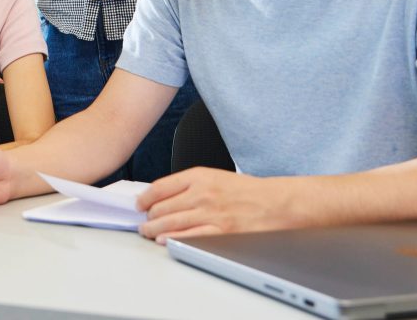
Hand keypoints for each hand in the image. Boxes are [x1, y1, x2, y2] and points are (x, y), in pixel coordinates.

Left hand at [137, 168, 294, 243]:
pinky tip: (164, 240)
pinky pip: (188, 237)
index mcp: (199, 176)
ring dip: (154, 230)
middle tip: (144, 221)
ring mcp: (210, 215)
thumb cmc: (247, 191)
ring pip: (170, 223)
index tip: (140, 204)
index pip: (160, 187)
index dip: (145, 198)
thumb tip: (163, 196)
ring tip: (148, 232)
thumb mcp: (215, 177)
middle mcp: (202, 194)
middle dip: (148, 216)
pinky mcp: (219, 233)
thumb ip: (190, 184)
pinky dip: (172, 239)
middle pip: (161, 207)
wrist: (276, 203)